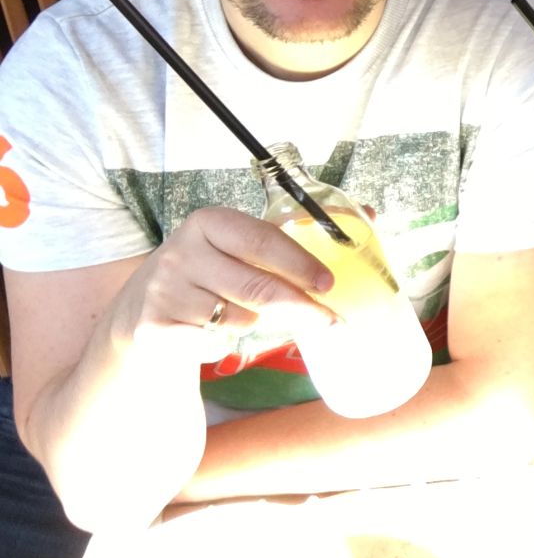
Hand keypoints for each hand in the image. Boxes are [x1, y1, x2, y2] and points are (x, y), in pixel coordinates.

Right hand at [112, 206, 337, 360]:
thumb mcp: (236, 247)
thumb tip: (370, 214)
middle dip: (301, 306)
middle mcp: (181, 253)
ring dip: (256, 323)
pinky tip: (211, 331)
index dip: (299, 262)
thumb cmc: (207, 275)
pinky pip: (216, 343)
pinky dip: (225, 343)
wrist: (139, 315)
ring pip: (239, 318)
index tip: (329, 283)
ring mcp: (164, 292)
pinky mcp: (155, 329)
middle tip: (331, 319)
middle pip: (257, 286)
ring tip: (242, 313)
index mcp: (208, 222)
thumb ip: (291, 235)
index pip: (262, 239)